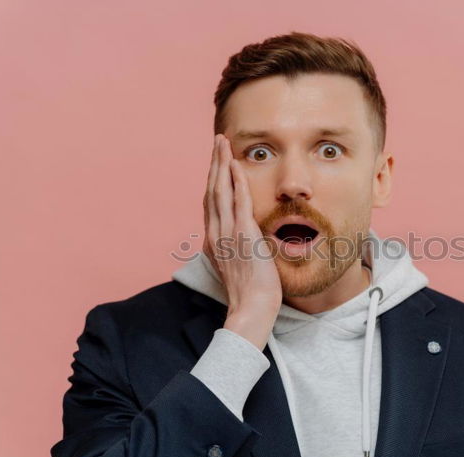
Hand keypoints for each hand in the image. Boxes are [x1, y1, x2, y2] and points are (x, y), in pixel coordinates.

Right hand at [202, 134, 281, 350]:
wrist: (252, 308)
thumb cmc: (250, 292)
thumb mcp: (238, 266)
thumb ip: (237, 248)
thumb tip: (244, 240)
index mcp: (215, 239)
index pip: (212, 202)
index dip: (213, 178)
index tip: (216, 161)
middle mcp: (216, 233)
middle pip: (212, 190)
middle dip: (214, 163)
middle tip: (217, 141)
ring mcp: (228, 233)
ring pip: (220, 191)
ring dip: (221, 164)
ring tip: (222, 143)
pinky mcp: (243, 235)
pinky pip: (238, 202)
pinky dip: (236, 182)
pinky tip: (236, 165)